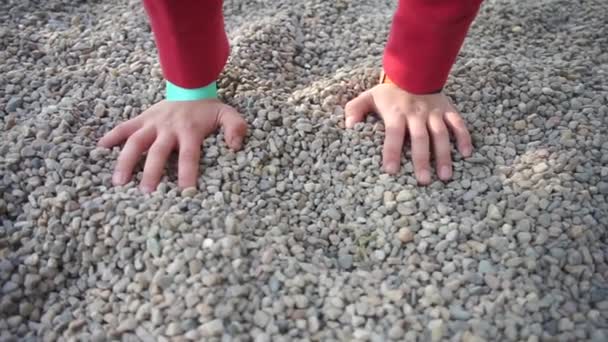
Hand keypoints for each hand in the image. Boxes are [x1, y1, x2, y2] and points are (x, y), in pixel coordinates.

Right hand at [98, 99, 246, 191]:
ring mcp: (152, 123)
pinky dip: (111, 136)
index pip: (188, 155)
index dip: (187, 172)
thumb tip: (235, 146)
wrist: (190, 87)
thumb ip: (235, 127)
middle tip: (145, 193)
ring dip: (125, 161)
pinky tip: (99, 149)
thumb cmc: (208, 110)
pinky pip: (124, 127)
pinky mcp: (141, 119)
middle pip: (157, 151)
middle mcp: (168, 127)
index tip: (185, 192)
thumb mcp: (227, 114)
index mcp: (189, 130)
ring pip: (135, 141)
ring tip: (118, 182)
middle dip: (151, 172)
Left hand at [344, 84, 472, 184]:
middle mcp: (417, 113)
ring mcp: (434, 112)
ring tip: (445, 176)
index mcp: (396, 112)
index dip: (391, 151)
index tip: (390, 170)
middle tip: (423, 181)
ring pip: (441, 134)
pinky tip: (467, 154)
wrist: (414, 70)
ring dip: (444, 155)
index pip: (393, 133)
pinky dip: (464, 137)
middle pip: (420, 138)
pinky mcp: (448, 109)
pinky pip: (458, 123)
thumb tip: (348, 127)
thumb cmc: (388, 92)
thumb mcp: (368, 97)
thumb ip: (355, 110)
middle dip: (422, 159)